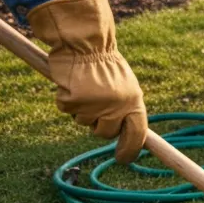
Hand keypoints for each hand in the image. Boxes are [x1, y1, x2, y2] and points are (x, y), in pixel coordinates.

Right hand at [28, 0, 148, 163]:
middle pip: (105, 134)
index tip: (123, 159)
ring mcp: (95, 105)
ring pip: (84, 123)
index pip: (137, 134)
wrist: (85, 43)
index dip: (130, 149)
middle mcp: (117, 107)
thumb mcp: (125, 86)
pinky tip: (72, 84)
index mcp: (134, 102)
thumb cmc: (104, 65)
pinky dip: (66, 100)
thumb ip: (127, 108)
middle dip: (99, 126)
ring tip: (85, 88)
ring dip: (82, 110)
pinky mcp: (74, 101)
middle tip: (95, 107)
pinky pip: (67, 110)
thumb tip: (129, 134)